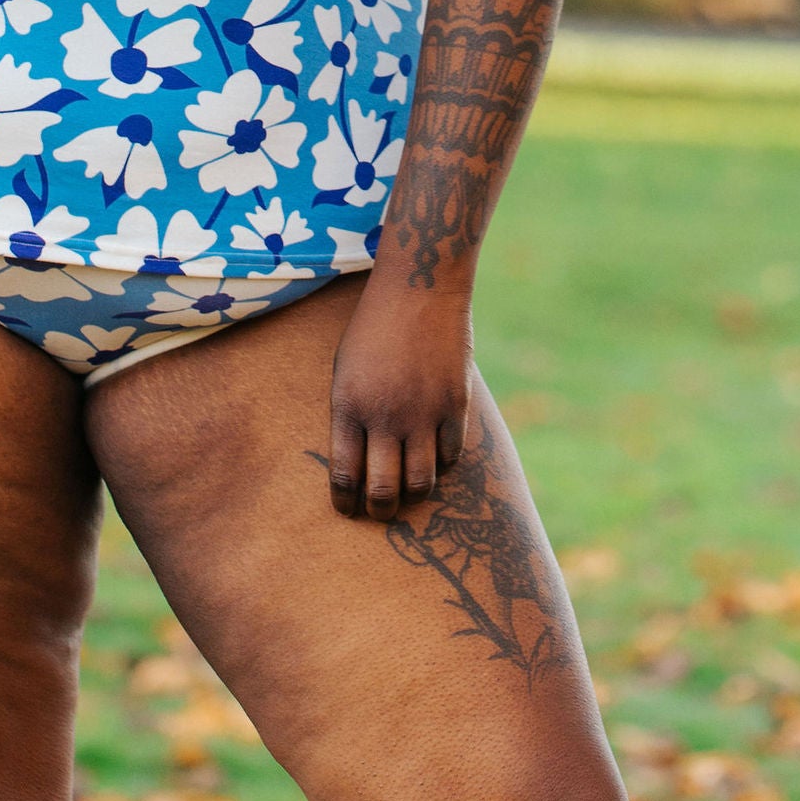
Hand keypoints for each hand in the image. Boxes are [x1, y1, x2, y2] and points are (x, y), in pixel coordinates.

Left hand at [327, 273, 474, 521]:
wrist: (419, 288)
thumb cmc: (373, 327)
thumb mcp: (344, 368)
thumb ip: (350, 415)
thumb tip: (356, 463)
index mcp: (348, 406)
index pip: (344, 475)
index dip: (345, 502)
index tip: (347, 510)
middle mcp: (385, 417)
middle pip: (383, 491)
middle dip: (379, 511)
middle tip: (379, 512)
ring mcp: (423, 413)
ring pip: (421, 483)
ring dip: (412, 495)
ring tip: (407, 493)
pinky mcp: (455, 406)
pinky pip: (451, 456)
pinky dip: (442, 464)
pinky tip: (434, 458)